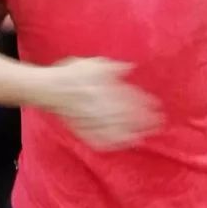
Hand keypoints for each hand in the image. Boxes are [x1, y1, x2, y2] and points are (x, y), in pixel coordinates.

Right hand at [44, 57, 161, 147]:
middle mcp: (99, 106)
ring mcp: (91, 120)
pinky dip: (111, 142)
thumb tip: (131, 67)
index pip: (129, 98)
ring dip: (130, 133)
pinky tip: (121, 143)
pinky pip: (98, 139)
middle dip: (143, 120)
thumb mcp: (94, 64)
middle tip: (158, 124)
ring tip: (143, 136)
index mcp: (104, 89)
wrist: (47, 88)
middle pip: (125, 116)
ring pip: (114, 129)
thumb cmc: (71, 73)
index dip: (144, 103)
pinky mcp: (82, 129)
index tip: (157, 106)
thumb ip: (113, 67)